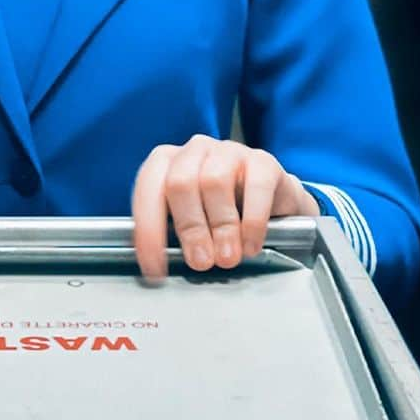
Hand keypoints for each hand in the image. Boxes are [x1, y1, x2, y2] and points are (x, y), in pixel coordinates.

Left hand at [132, 135, 319, 278]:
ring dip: (220, 226)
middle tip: (201, 262)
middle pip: (180, 182)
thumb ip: (175, 234)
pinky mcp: (262, 161)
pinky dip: (252, 222)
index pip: (147, 190)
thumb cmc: (222, 213)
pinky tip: (251, 245)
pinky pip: (256, 186)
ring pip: (214, 181)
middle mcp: (194, 150)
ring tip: (227, 257)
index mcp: (167, 162)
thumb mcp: (191, 222)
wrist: (271, 204)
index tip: (155, 269)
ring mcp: (229, 151)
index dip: (148, 230)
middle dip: (189, 228)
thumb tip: (167, 262)